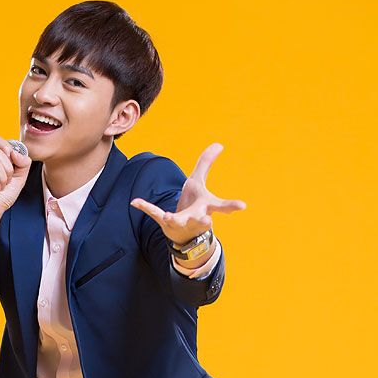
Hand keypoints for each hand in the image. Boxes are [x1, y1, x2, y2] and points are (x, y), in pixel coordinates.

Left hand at [130, 142, 246, 245]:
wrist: (183, 233)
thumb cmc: (194, 205)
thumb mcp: (199, 183)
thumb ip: (206, 164)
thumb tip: (219, 144)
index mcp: (206, 206)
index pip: (222, 207)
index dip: (232, 206)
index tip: (243, 206)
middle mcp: (196, 217)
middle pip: (203, 219)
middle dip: (205, 220)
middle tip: (208, 220)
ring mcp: (181, 221)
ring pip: (179, 221)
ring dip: (175, 219)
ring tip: (170, 217)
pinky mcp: (165, 222)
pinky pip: (155, 213)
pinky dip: (145, 207)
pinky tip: (135, 201)